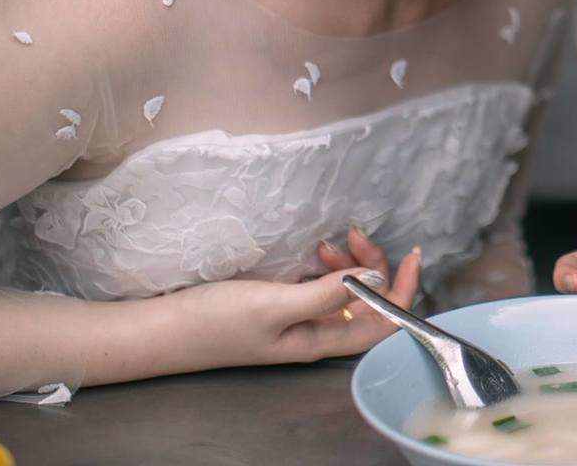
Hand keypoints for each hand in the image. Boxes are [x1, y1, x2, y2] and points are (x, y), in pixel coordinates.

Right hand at [172, 227, 420, 369]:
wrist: (164, 328)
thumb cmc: (216, 321)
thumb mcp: (276, 305)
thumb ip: (327, 294)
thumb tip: (377, 279)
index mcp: (321, 341)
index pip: (384, 323)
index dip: (404, 291)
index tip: (412, 254)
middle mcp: (316, 333)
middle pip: (368, 302)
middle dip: (372, 266)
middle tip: (353, 234)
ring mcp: (299, 318)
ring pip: (346, 290)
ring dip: (349, 263)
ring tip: (330, 241)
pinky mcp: (281, 304)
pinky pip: (322, 285)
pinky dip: (327, 265)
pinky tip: (315, 250)